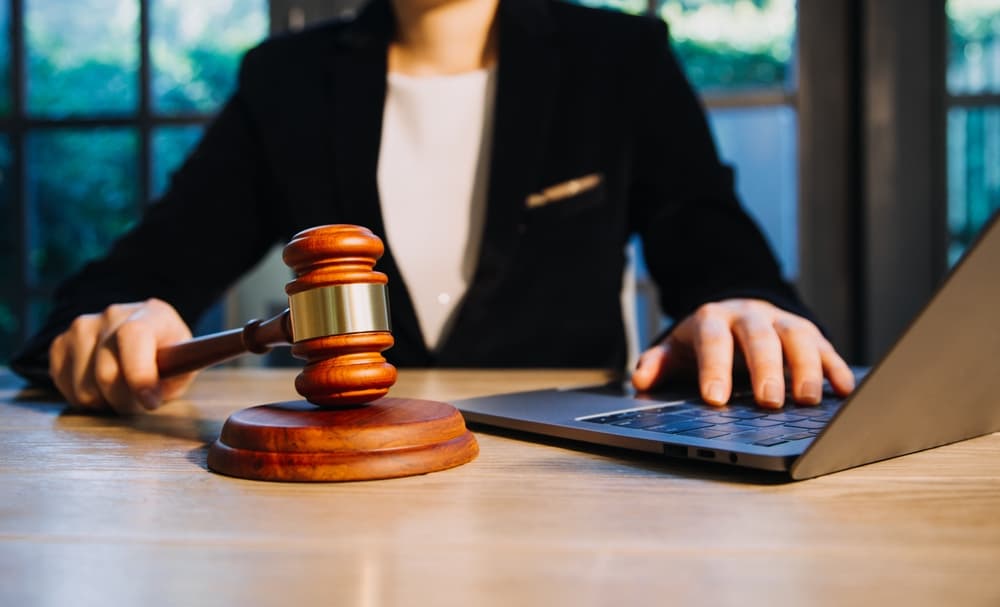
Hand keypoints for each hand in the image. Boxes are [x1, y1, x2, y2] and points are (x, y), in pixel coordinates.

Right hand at [48, 298, 195, 413]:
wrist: (142, 339)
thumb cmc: (167, 356)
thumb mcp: (184, 363)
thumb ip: (174, 375)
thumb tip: (151, 393)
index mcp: (151, 314)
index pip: (134, 335)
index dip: (139, 373)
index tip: (150, 401)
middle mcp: (112, 315)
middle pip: (106, 372)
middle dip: (125, 401)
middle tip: (139, 405)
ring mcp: (81, 327)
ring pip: (84, 387)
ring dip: (105, 403)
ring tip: (121, 394)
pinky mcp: (60, 343)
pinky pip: (65, 388)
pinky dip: (84, 400)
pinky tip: (101, 389)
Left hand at [631, 298, 854, 407]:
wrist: (735, 311)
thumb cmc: (704, 340)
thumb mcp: (676, 349)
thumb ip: (657, 363)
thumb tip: (641, 379)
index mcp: (712, 319)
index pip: (713, 341)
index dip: (714, 368)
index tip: (715, 399)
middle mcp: (749, 316)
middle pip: (760, 338)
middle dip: (766, 370)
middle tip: (769, 402)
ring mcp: (781, 321)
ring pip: (797, 337)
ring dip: (805, 368)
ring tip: (807, 400)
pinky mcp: (808, 331)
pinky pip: (825, 345)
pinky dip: (835, 366)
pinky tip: (842, 389)